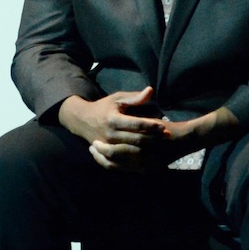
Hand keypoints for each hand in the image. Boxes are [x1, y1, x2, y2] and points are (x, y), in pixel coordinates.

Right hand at [57, 87, 171, 170]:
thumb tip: (150, 91)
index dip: (151, 125)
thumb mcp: (117, 99)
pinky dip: (138, 156)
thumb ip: (134, 97)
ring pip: (132, 151)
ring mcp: (108, 146)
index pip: (136, 124)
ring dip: (148, 148)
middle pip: (136, 139)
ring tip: (160, 144)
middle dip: (154, 138)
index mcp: (112, 119)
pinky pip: (125, 158)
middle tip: (167, 136)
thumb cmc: (104, 107)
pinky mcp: (107, 153)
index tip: (164, 126)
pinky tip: (148, 153)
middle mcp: (110, 134)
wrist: (82, 121)